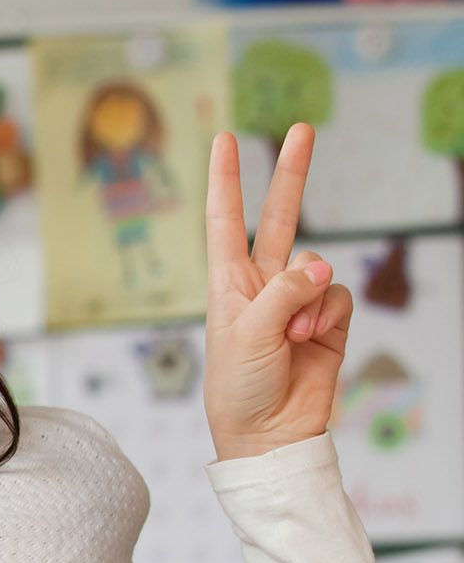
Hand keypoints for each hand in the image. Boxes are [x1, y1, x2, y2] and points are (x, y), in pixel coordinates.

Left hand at [203, 125, 352, 460]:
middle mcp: (263, 285)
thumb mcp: (246, 334)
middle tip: (301, 129)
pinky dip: (328, 315)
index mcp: (227, 283)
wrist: (268, 433)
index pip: (225, 221)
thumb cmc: (239, 388)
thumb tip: (321, 265)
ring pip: (319, 268)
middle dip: (291, 175)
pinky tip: (313, 340)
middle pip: (279, 218)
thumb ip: (282, 292)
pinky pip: (338, 295)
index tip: (223, 140)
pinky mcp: (328, 320)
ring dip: (309, 302)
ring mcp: (298, 301)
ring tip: (293, 337)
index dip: (226, 180)